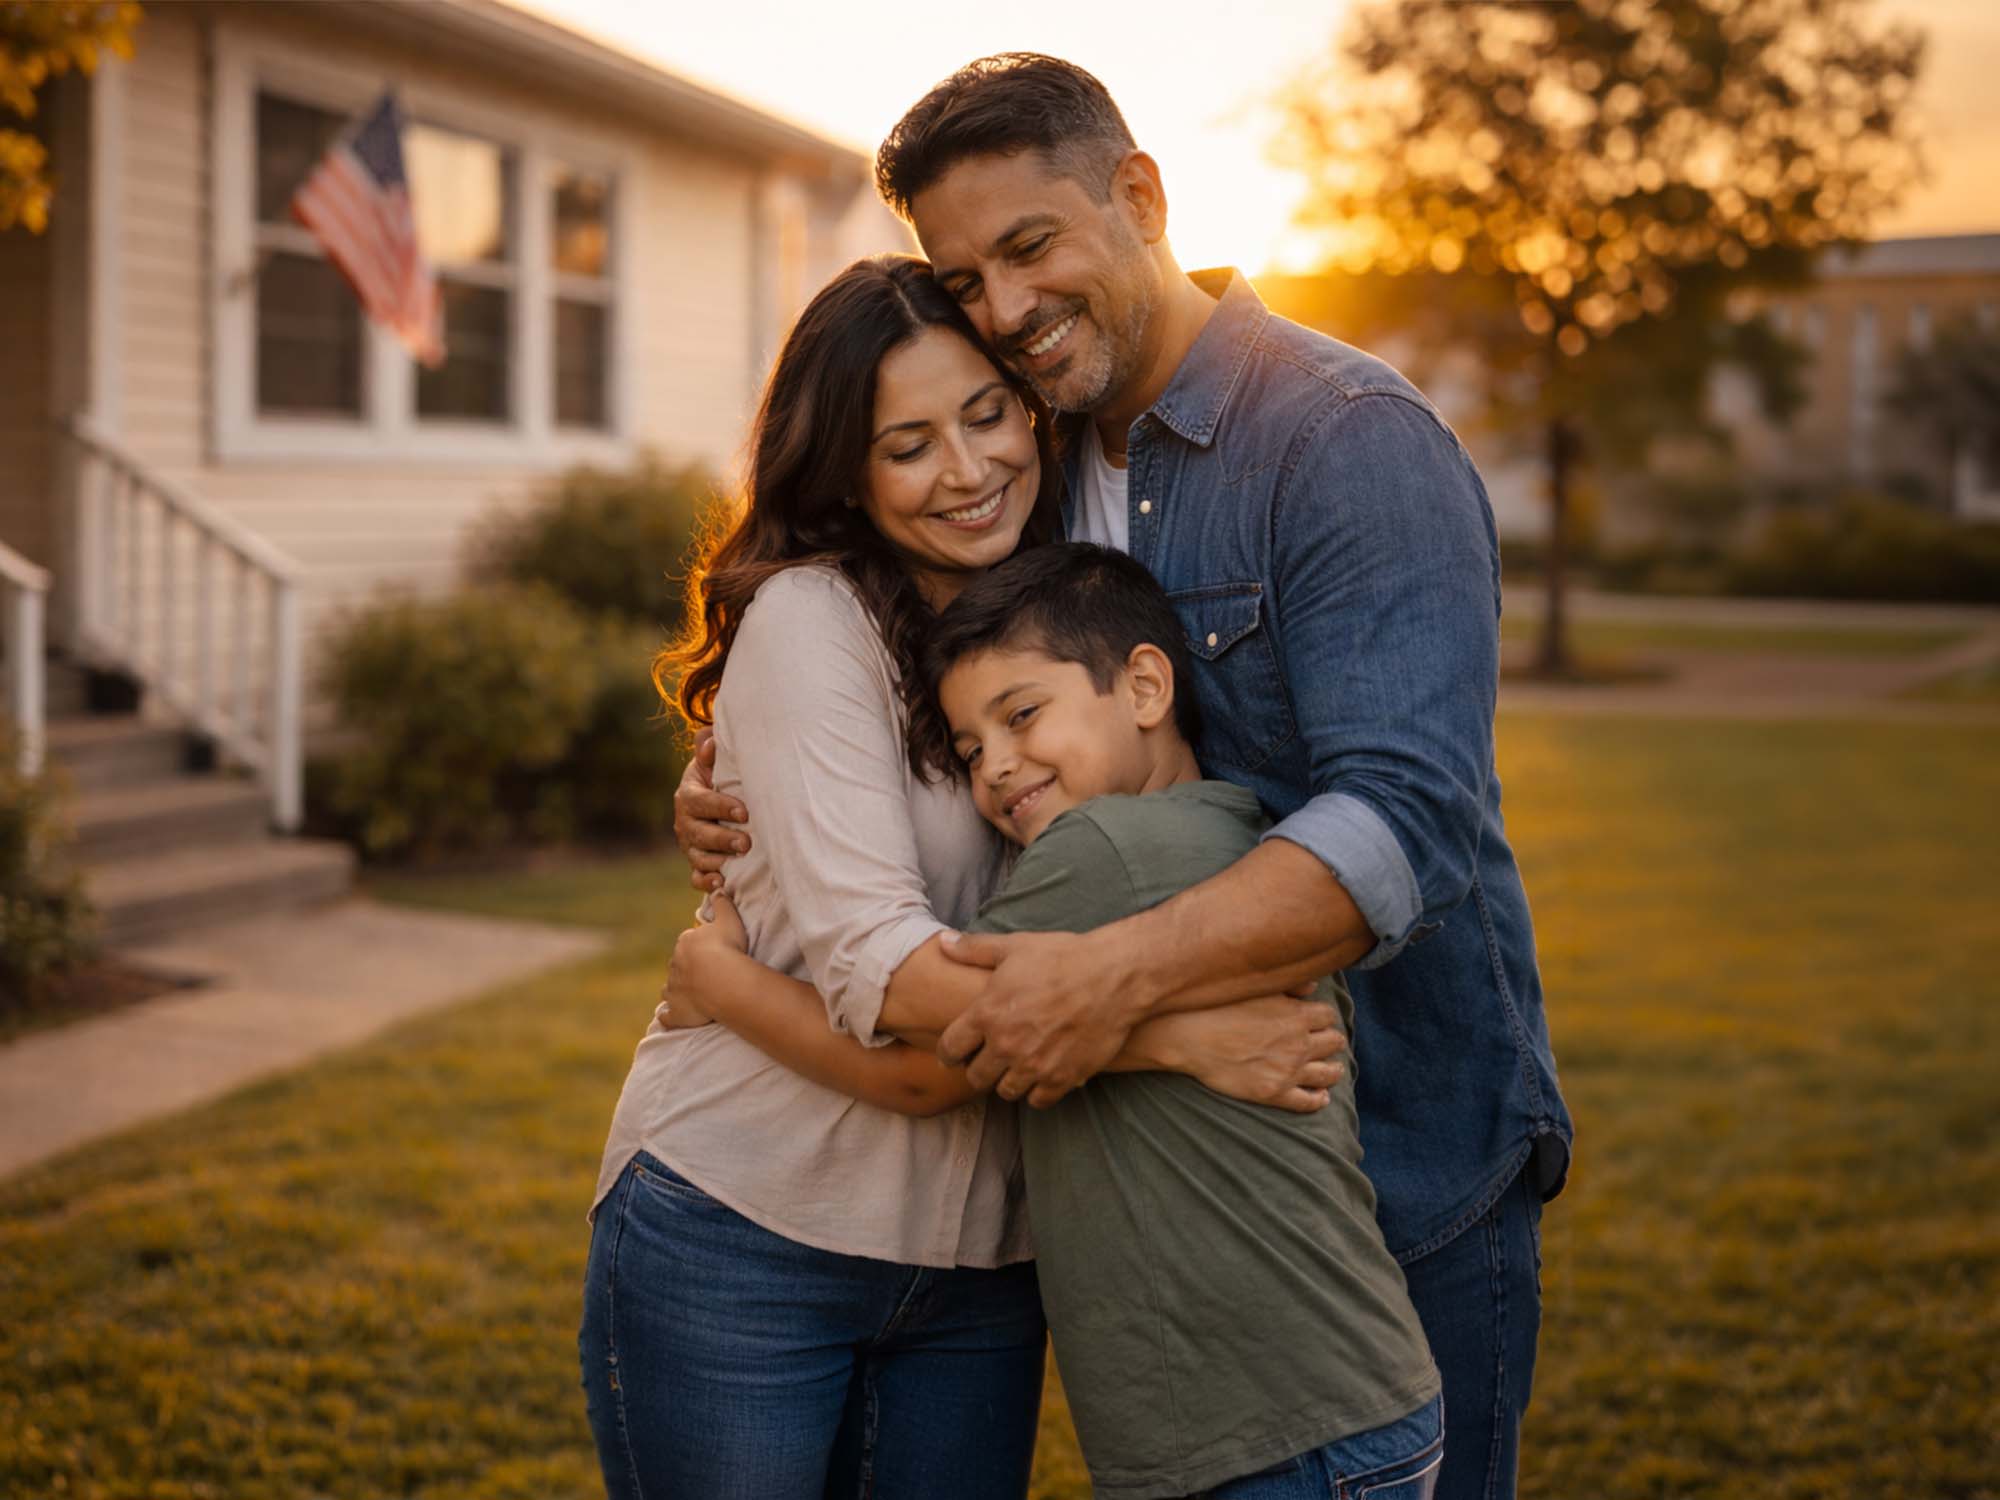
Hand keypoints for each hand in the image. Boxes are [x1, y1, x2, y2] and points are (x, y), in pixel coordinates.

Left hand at [658, 894, 750, 1029]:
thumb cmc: (728, 949)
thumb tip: (717, 887)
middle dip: (687, 969)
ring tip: (691, 996)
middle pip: (678, 965)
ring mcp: (673, 989)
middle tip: (705, 975)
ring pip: (670, 988)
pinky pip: (668, 1015)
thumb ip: (722, 903)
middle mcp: (674, 965)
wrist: (723, 981)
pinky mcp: (676, 1011)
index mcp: (686, 943)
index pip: (688, 943)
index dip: (699, 949)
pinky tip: (671, 1018)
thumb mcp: (729, 919)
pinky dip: (669, 1016)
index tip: (711, 954)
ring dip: (677, 991)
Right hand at [675, 730, 749, 893]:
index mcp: (689, 795)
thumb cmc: (720, 778)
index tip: (744, 812)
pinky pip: (696, 877)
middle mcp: (685, 822)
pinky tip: (721, 884)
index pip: (701, 801)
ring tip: (737, 863)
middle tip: (746, 843)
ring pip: (698, 857)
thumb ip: (710, 752)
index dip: (721, 807)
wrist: (715, 801)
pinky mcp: (697, 863)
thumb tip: (709, 740)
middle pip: (699, 833)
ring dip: (717, 862)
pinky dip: (706, 882)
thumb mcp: (713, 763)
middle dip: (722, 839)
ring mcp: (690, 845)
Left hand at [936, 930, 1147, 1108]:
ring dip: (1008, 1081)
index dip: (949, 1052)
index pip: (950, 1049)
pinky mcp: (1062, 1078)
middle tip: (989, 1060)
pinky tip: (1043, 1074)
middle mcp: (1006, 1045)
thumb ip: (974, 950)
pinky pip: (1038, 1100)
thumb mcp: (1015, 947)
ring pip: (1006, 1092)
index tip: (955, 1053)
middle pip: (976, 1077)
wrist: (1114, 976)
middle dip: (978, 1069)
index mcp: (987, 1014)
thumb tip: (943, 942)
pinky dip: (1038, 1091)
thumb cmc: (1064, 957)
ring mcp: (1034, 1066)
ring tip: (1017, 1067)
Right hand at [1161, 998, 1346, 1112]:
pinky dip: (1319, 1099)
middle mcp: (1298, 1043)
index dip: (1324, 1018)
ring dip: (1334, 1069)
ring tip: (1334, 1069)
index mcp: (1296, 1015)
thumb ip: (1289, 986)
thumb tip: (1312, 987)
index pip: (1328, 1016)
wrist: (1188, 1037)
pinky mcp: (1274, 1093)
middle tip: (1328, 1043)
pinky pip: (1307, 1101)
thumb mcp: (1255, 988)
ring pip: (1328, 1073)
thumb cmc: (1217, 1006)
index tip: (1319, 1021)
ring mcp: (1288, 1071)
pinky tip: (1320, 1096)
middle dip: (1332, 1041)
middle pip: (1334, 1042)